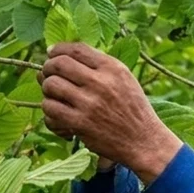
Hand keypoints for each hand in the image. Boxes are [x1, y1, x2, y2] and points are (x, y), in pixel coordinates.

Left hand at [39, 42, 181, 184]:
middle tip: (49, 77)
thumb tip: (64, 55)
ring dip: (48, 92)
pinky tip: (60, 119)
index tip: (51, 54)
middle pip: (58, 64)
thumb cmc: (134, 111)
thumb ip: (101, 66)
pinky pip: (50, 109)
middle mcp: (101, 83)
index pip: (75, 49)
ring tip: (57, 99)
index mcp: (113, 69)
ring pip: (50, 85)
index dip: (57, 50)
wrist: (145, 143)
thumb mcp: (126, 80)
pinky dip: (50, 114)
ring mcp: (89, 104)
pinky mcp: (80, 123)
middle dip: (48, 69)